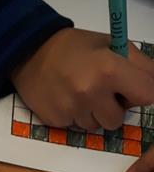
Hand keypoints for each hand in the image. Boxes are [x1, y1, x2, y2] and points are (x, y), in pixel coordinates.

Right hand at [11, 28, 153, 129]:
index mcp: (110, 69)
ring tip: (82, 93)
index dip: (142, 93)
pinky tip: (66, 99)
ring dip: (93, 114)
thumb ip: (139, 65)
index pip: (147, 96)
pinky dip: (75, 116)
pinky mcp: (56, 121)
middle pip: (118, 120)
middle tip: (102, 90)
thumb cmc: (76, 47)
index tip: (134, 89)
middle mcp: (91, 93)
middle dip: (114, 108)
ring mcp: (71, 110)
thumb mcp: (112, 44)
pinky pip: (76, 127)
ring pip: (96, 127)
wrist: (31, 53)